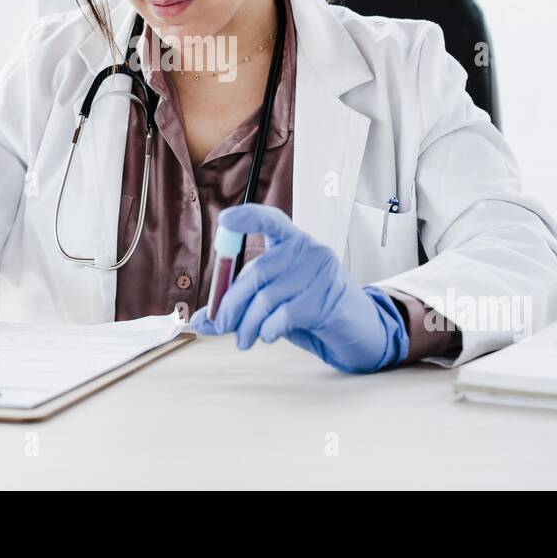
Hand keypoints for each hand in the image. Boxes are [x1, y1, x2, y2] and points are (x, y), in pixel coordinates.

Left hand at [190, 204, 407, 372]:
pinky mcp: (329, 299)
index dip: (247, 217)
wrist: (357, 332)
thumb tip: (199, 321)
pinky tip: (267, 336)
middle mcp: (310, 251)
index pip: (270, 220)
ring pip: (268, 297)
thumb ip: (239, 308)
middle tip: (220, 323)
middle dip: (232, 301)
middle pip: (258, 270)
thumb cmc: (311, 311)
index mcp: (295, 243)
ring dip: (249, 323)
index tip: (225, 220)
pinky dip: (269, 328)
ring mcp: (322, 273)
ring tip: (244, 339)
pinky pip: (286, 313)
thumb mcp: (273, 305)